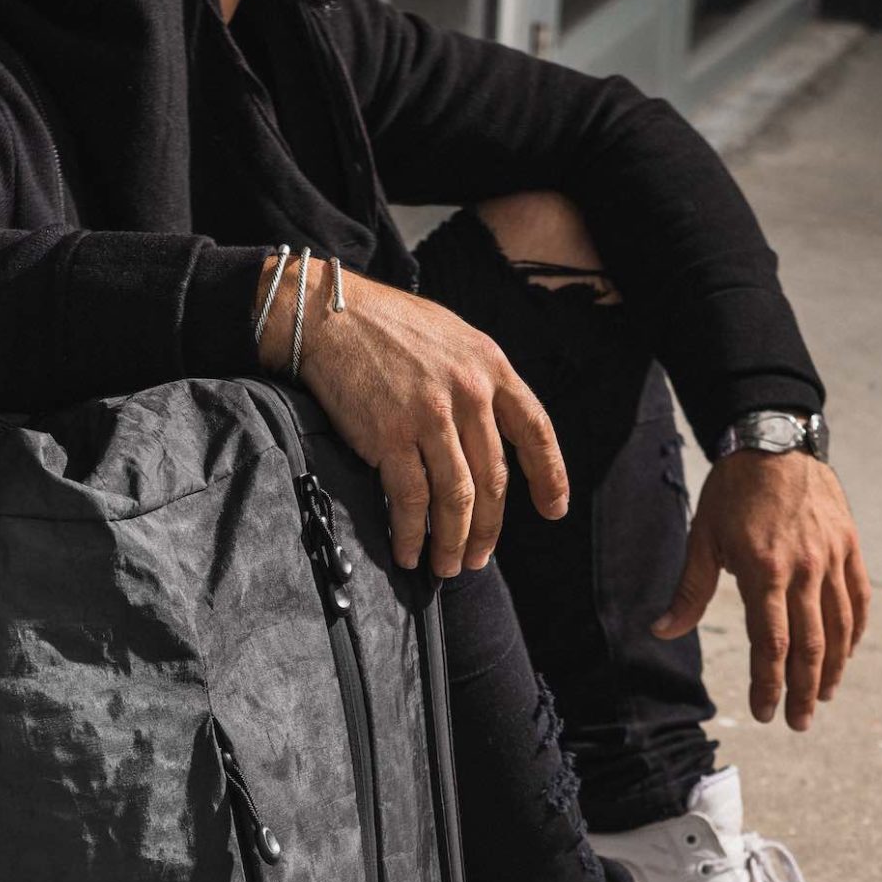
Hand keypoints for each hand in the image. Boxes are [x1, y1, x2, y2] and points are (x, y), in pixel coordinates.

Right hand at [259, 254, 568, 575]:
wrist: (328, 314)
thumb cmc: (387, 326)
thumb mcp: (452, 337)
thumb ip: (477, 380)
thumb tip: (489, 433)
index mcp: (490, 366)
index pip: (536, 430)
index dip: (550, 476)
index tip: (553, 510)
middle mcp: (468, 392)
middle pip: (493, 478)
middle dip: (488, 529)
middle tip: (478, 558)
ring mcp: (430, 415)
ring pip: (456, 498)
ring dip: (452, 541)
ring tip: (446, 566)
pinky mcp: (390, 436)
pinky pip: (410, 499)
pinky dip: (412, 533)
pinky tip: (409, 552)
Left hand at [652, 449, 871, 731]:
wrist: (774, 440)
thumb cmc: (732, 491)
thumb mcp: (703, 537)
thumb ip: (689, 590)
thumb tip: (662, 631)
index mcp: (764, 571)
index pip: (771, 643)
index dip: (768, 683)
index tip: (763, 712)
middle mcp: (804, 569)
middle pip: (810, 645)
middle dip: (803, 690)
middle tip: (797, 722)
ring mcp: (831, 558)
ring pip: (840, 626)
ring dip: (833, 668)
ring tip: (823, 696)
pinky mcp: (849, 545)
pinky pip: (858, 597)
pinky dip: (855, 631)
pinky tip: (846, 654)